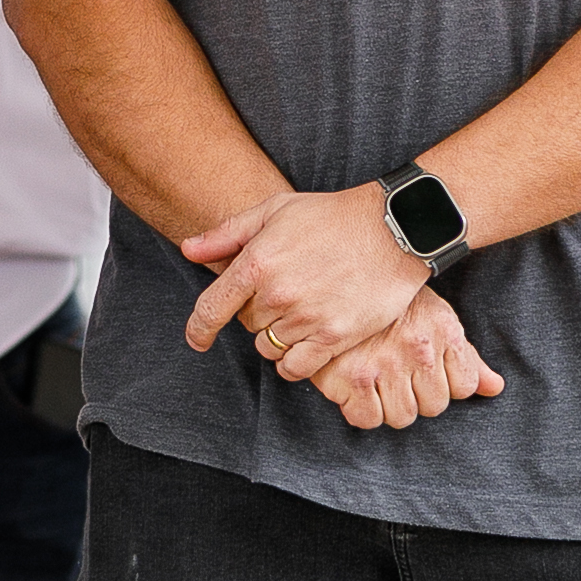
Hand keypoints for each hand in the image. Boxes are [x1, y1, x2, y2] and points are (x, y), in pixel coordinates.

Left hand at [182, 184, 428, 381]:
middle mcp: (277, 294)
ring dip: (276, 336)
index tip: (197, 339)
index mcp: (257, 262)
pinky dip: (294, 363)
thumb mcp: (273, 211)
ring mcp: (307, 318)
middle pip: (246, 324)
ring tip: (298, 314)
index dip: (199, 328)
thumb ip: (226, 234)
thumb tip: (188, 250)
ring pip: (269, 347)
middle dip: (256, 312)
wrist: (391, 230)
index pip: (212, 307)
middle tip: (281, 293)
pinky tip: (303, 346)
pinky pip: (297, 368)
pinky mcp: (335, 337)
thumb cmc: (330, 216)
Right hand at [306, 287, 504, 429]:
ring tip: (374, 379)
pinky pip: (365, 419)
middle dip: (415, 395)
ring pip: (402, 417)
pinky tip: (352, 387)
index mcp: (443, 331)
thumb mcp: (433, 317)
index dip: (443, 382)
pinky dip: (359, 410)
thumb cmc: (388, 302)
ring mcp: (384, 364)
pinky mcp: (350, 376)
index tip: (422, 369)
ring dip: (388, 405)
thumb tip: (495, 387)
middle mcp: (418, 349)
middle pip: (433, 406)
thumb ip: (464, 356)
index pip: (463, 387)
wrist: (336, 276)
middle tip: (394, 373)